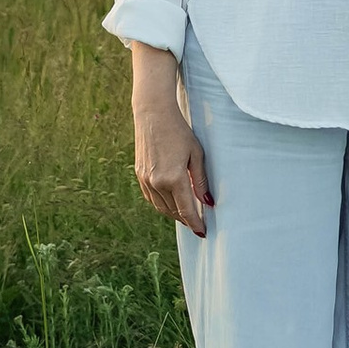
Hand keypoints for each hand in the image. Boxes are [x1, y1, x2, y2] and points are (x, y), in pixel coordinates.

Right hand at [132, 52, 211, 234]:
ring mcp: (146, 180)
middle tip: (198, 224)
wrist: (153, 115)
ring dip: (173, 214)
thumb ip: (201, 181)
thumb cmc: (180, 132)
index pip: (186, 210)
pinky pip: (151, 198)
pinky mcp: (139, 176)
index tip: (203, 232)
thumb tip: (209, 203)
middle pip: (173, 211)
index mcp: (173, 178)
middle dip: (186, 220)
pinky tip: (171, 203)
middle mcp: (157, 183)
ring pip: (161, 207)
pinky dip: (162, 204)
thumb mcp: (196, 154)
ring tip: (186, 215)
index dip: (195, 223)